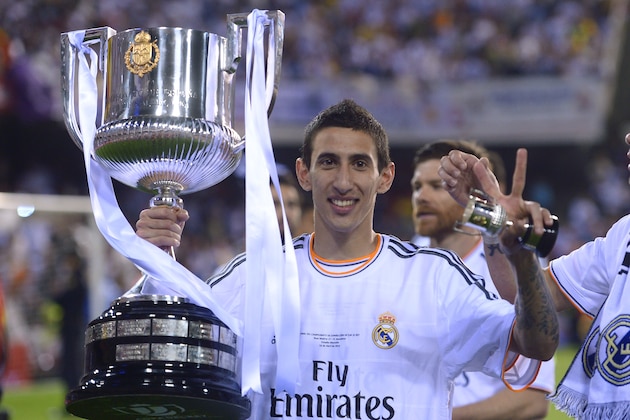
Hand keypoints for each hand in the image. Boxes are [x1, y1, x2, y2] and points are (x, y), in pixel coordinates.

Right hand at [135, 206, 188, 248]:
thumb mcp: (172, 223)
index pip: (166, 211)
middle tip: (178, 233)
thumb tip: (184, 215)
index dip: (176, 217)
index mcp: (146, 214)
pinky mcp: (145, 243)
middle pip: (168, 222)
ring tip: (177, 239)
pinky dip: (172, 241)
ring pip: (167, 231)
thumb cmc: (163, 235)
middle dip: (177, 228)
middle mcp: (142, 222)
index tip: (178, 222)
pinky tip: (176, 243)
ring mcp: (142, 232)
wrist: (154, 253)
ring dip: (176, 236)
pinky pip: (162, 239)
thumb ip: (179, 215)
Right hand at [438, 151, 497, 207]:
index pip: (455, 154)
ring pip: (440, 170)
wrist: (485, 204)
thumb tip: (483, 160)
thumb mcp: (489, 181)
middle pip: (444, 160)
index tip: (464, 167)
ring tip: (455, 183)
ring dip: (445, 175)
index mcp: (467, 162)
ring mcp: (453, 177)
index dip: (456, 158)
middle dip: (448, 166)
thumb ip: (485, 170)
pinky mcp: (450, 187)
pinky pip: (443, 183)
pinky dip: (446, 185)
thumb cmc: (489, 190)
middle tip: (457, 174)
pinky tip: (453, 189)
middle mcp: (458, 168)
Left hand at [440, 148, 554, 254]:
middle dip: (520, 165)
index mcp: (499, 204)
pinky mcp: (536, 215)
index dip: (484, 176)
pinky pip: (543, 214)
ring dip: (536, 220)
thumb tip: (519, 224)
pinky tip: (547, 226)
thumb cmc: (504, 238)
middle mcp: (513, 201)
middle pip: (519, 180)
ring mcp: (526, 207)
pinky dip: (545, 220)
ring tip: (537, 231)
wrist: (516, 247)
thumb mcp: (503, 237)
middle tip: (522, 150)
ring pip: (534, 207)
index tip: (476, 162)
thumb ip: (509, 232)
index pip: (490, 188)